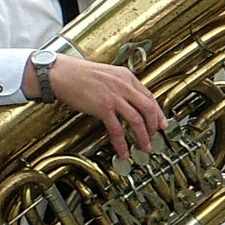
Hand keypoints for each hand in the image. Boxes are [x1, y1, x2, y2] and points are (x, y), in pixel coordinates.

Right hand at [46, 55, 166, 159]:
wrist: (61, 73)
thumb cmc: (80, 74)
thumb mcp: (108, 75)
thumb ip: (121, 86)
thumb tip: (130, 101)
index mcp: (127, 77)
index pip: (150, 97)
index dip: (158, 113)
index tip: (162, 123)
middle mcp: (124, 86)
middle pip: (148, 109)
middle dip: (154, 126)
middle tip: (154, 137)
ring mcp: (114, 97)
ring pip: (137, 120)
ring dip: (143, 136)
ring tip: (144, 147)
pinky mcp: (103, 107)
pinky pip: (117, 129)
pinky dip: (122, 143)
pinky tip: (123, 151)